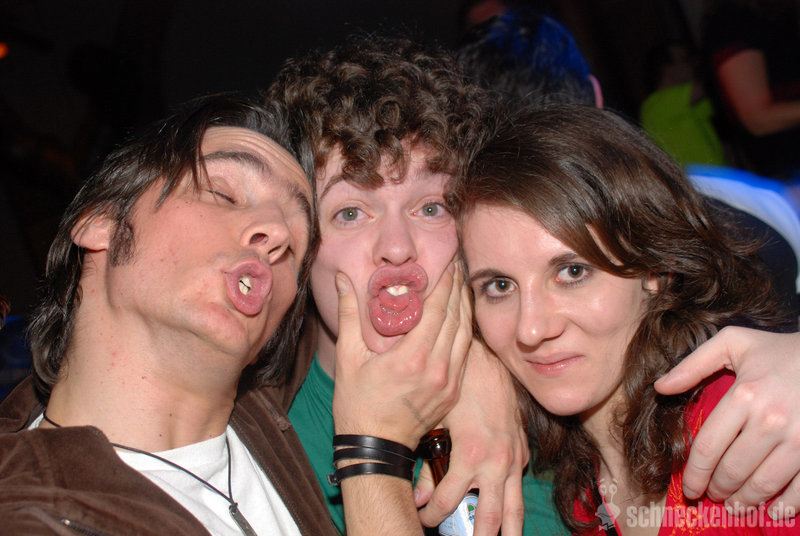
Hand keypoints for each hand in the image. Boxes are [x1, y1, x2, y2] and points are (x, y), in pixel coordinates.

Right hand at [332, 263, 471, 448]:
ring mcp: (449, 381)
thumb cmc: (357, 403)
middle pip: (456, 318)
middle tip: (458, 266)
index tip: (447, 263)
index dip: (445, 283)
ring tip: (462, 286)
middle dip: (458, 289)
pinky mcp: (453, 391)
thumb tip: (344, 278)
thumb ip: (349, 314)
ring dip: (465, 308)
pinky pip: (465, 354)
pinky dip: (465, 331)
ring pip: (466, 335)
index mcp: (412, 357)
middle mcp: (437, 368)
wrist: (375, 446)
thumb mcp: (348, 356)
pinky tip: (462, 318)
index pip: (438, 309)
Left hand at [415, 340, 526, 535]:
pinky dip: (512, 500)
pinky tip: (506, 512)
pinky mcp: (522, 452)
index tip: (422, 518)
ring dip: (508, 532)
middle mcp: (496, 463)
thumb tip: (418, 498)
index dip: (431, 515)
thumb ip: (429, 466)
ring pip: (514, 508)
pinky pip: (518, 484)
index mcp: (471, 457)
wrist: (487, 363)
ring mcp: (513, 459)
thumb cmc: (458, 390)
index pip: (446, 502)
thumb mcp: (437, 425)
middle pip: (490, 518)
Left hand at [655, 326, 799, 517]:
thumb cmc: (779, 350)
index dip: (694, 473)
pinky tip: (773, 510)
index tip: (688, 488)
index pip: (708, 446)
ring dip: (745, 500)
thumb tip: (660, 387)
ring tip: (735, 505)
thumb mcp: (733, 343)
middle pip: (732, 469)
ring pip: (763, 483)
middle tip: (711, 495)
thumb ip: (693, 364)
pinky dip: (785, 504)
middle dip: (717, 488)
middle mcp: (770, 420)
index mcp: (744, 395)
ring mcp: (799, 438)